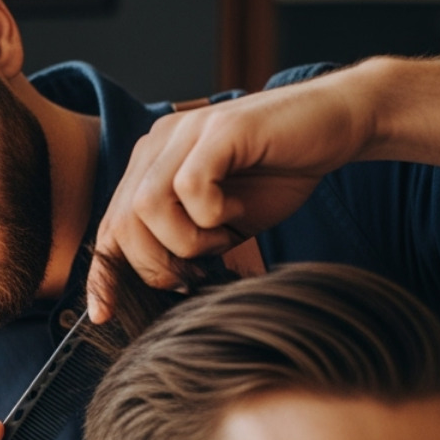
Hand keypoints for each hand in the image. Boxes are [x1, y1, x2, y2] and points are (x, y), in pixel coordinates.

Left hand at [88, 76, 376, 314]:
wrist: (336, 124)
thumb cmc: (279, 174)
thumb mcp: (222, 222)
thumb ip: (186, 243)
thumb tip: (161, 287)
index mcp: (151, 165)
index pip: (110, 225)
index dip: (103, 273)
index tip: (105, 314)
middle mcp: (160, 144)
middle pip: (121, 221)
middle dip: (152, 264)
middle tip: (192, 271)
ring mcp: (187, 132)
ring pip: (147, 206)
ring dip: (185, 240)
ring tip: (222, 238)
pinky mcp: (219, 129)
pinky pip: (189, 186)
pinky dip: (210, 215)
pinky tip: (238, 210)